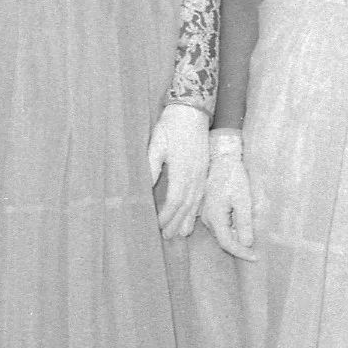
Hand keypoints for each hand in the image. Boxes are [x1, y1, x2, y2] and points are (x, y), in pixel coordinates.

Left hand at [148, 103, 208, 239]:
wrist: (193, 110)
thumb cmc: (171, 126)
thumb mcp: (156, 144)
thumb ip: (151, 167)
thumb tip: (143, 187)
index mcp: (182, 169)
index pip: (175, 200)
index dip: (167, 215)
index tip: (158, 225)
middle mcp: (195, 174)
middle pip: (187, 205)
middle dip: (177, 222)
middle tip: (168, 237)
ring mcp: (202, 172)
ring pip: (196, 201)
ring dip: (188, 218)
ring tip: (182, 233)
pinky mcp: (204, 168)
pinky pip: (201, 193)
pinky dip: (197, 207)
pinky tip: (193, 214)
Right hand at [200, 128, 255, 258]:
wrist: (221, 160)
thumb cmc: (233, 177)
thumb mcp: (243, 199)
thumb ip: (244, 222)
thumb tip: (247, 243)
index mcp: (215, 217)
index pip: (227, 243)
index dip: (241, 253)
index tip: (256, 258)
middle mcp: (208, 219)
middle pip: (224, 240)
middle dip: (240, 248)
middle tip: (256, 253)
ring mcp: (207, 215)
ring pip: (222, 234)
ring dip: (236, 239)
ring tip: (251, 241)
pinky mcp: (209, 210)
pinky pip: (221, 226)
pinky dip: (232, 230)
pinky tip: (242, 228)